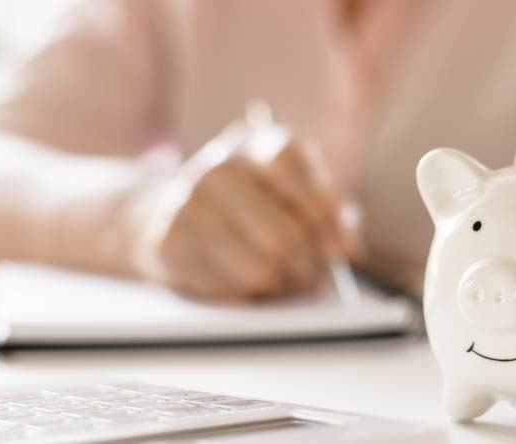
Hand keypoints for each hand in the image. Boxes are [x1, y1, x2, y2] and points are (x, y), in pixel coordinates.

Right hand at [130, 124, 346, 301]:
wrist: (173, 212)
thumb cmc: (253, 205)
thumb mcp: (295, 194)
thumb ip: (330, 214)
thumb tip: (347, 249)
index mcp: (260, 142)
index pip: (291, 166)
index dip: (323, 212)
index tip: (343, 249)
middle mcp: (221, 165)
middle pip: (282, 231)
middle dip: (308, 265)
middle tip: (315, 278)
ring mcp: (188, 201)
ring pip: (259, 265)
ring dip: (282, 284)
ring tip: (287, 283)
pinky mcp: (168, 240)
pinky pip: (227, 286)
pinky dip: (248, 295)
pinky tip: (252, 287)